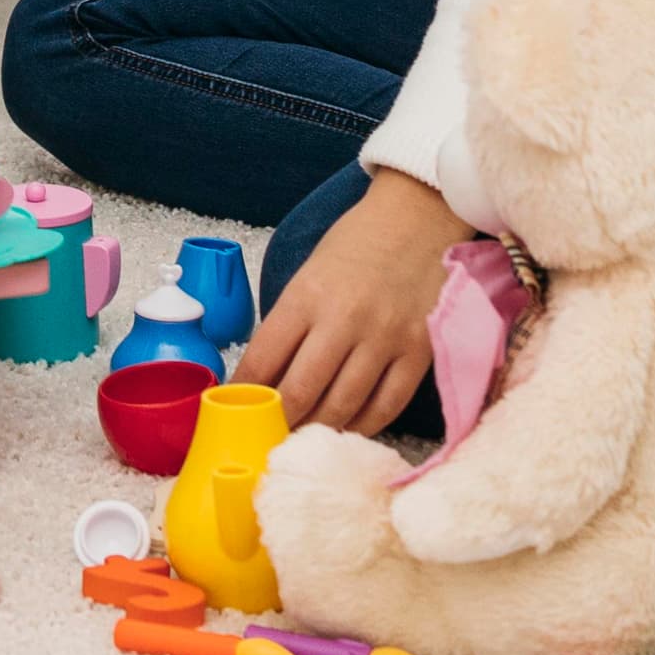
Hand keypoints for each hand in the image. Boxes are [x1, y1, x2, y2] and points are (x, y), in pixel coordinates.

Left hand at [235, 166, 475, 433]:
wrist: (420, 216)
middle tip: (269, 436)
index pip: (263, 359)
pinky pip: (387, 406)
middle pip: (300, 393)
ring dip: (318, 429)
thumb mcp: (310, 273)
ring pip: (343, 407)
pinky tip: (348, 427)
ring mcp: (385, 338)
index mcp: (307, 296)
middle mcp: (344, 320)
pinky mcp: (419, 352)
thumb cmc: (358, 243)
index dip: (244, 393)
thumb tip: (267, 377)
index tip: (234, 411)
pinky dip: (363, 425)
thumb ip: (291, 323)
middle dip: (279, 422)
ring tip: (304, 437)